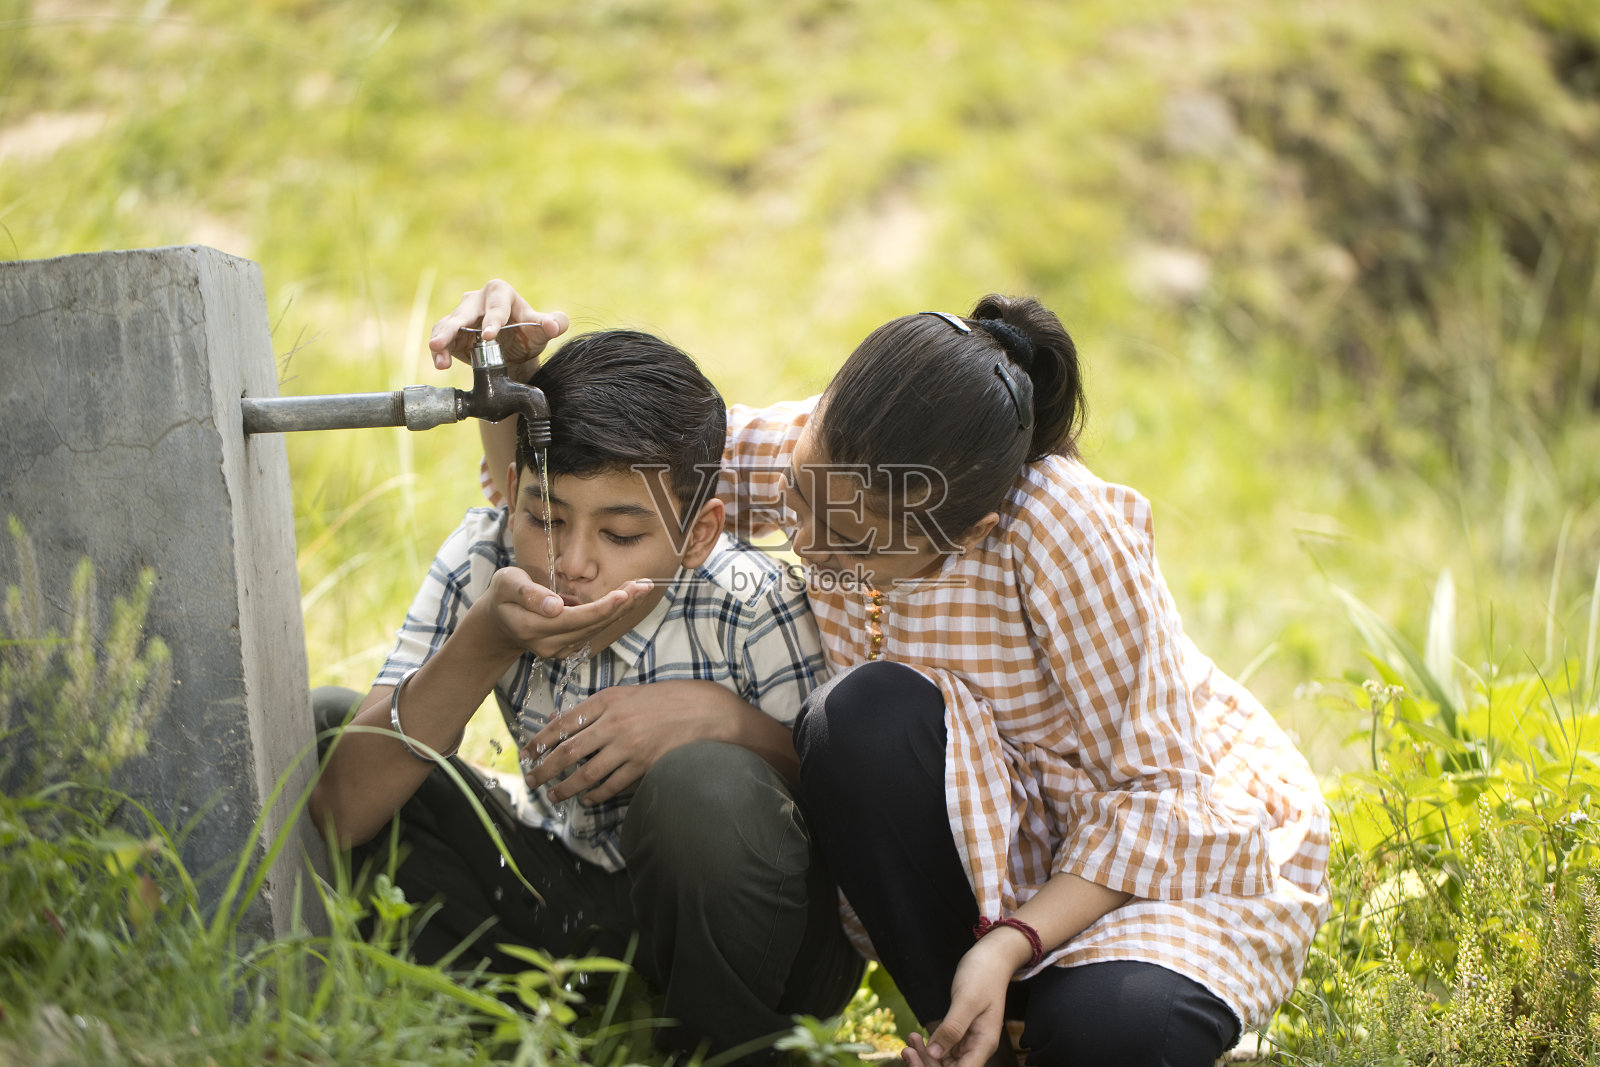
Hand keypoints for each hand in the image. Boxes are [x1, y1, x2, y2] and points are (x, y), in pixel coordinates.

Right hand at [427, 280, 569, 379]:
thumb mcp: (543, 330)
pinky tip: (440, 363)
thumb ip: (555, 324)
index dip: (492, 319)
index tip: (489, 335)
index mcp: (501, 293)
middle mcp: (477, 300)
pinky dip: (438, 351)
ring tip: (438, 353)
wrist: (516, 354)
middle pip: (464, 311)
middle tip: (444, 341)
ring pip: (447, 324)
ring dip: (441, 339)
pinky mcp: (451, 333)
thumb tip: (554, 326)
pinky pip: (440, 339)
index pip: (496, 304)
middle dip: (454, 326)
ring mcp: (461, 316)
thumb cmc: (529, 335)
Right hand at [477, 566, 652, 660]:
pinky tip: (629, 596)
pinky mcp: (568, 647)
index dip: (601, 608)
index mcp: (531, 628)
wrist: (500, 619)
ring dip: (622, 608)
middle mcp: (548, 644)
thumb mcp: (507, 583)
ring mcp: (559, 649)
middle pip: (592, 625)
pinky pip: (595, 629)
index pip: (575, 619)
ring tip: (642, 588)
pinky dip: (613, 613)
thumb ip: (529, 594)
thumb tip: (555, 607)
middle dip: (620, 605)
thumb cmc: (504, 594)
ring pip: (598, 628)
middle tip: (644, 586)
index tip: (624, 593)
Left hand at [523, 680, 735, 803]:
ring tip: (554, 795)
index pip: (564, 722)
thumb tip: (561, 723)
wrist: (706, 711)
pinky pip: (612, 785)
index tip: (526, 753)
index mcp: (609, 700)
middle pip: (568, 751)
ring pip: (587, 773)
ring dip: (566, 788)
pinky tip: (588, 799)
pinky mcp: (644, 765)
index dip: (541, 740)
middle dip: (544, 769)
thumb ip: (597, 708)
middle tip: (530, 781)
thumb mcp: (629, 694)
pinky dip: (596, 795)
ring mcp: (629, 746)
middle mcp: (615, 723)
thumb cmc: (667, 700)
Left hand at [903, 935, 1022, 1066]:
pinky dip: (928, 1046)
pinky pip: (942, 1048)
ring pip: (944, 1062)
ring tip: (909, 1041)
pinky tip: (914, 1037)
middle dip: (927, 1065)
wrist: (991, 958)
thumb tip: (934, 1054)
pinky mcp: (960, 1033)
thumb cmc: (982, 974)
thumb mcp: (966, 1000)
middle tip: (906, 1050)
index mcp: (984, 1044)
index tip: (917, 1059)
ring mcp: (969, 1041)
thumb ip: (952, 1028)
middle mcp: (977, 1047)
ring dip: (925, 1056)